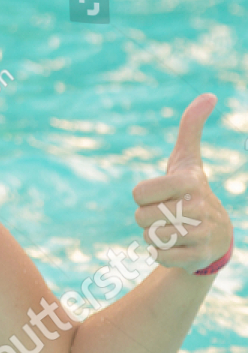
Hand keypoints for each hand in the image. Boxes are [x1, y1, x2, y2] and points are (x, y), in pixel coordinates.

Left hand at [132, 94, 230, 271]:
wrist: (215, 234)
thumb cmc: (191, 190)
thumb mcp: (188, 159)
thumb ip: (191, 127)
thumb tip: (209, 95)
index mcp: (190, 181)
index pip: (138, 193)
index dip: (143, 196)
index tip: (162, 194)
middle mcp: (199, 206)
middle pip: (141, 217)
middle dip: (148, 217)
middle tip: (168, 214)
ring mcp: (201, 234)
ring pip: (150, 238)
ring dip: (154, 236)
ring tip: (173, 229)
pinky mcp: (198, 257)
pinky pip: (160, 257)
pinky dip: (162, 254)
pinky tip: (178, 246)